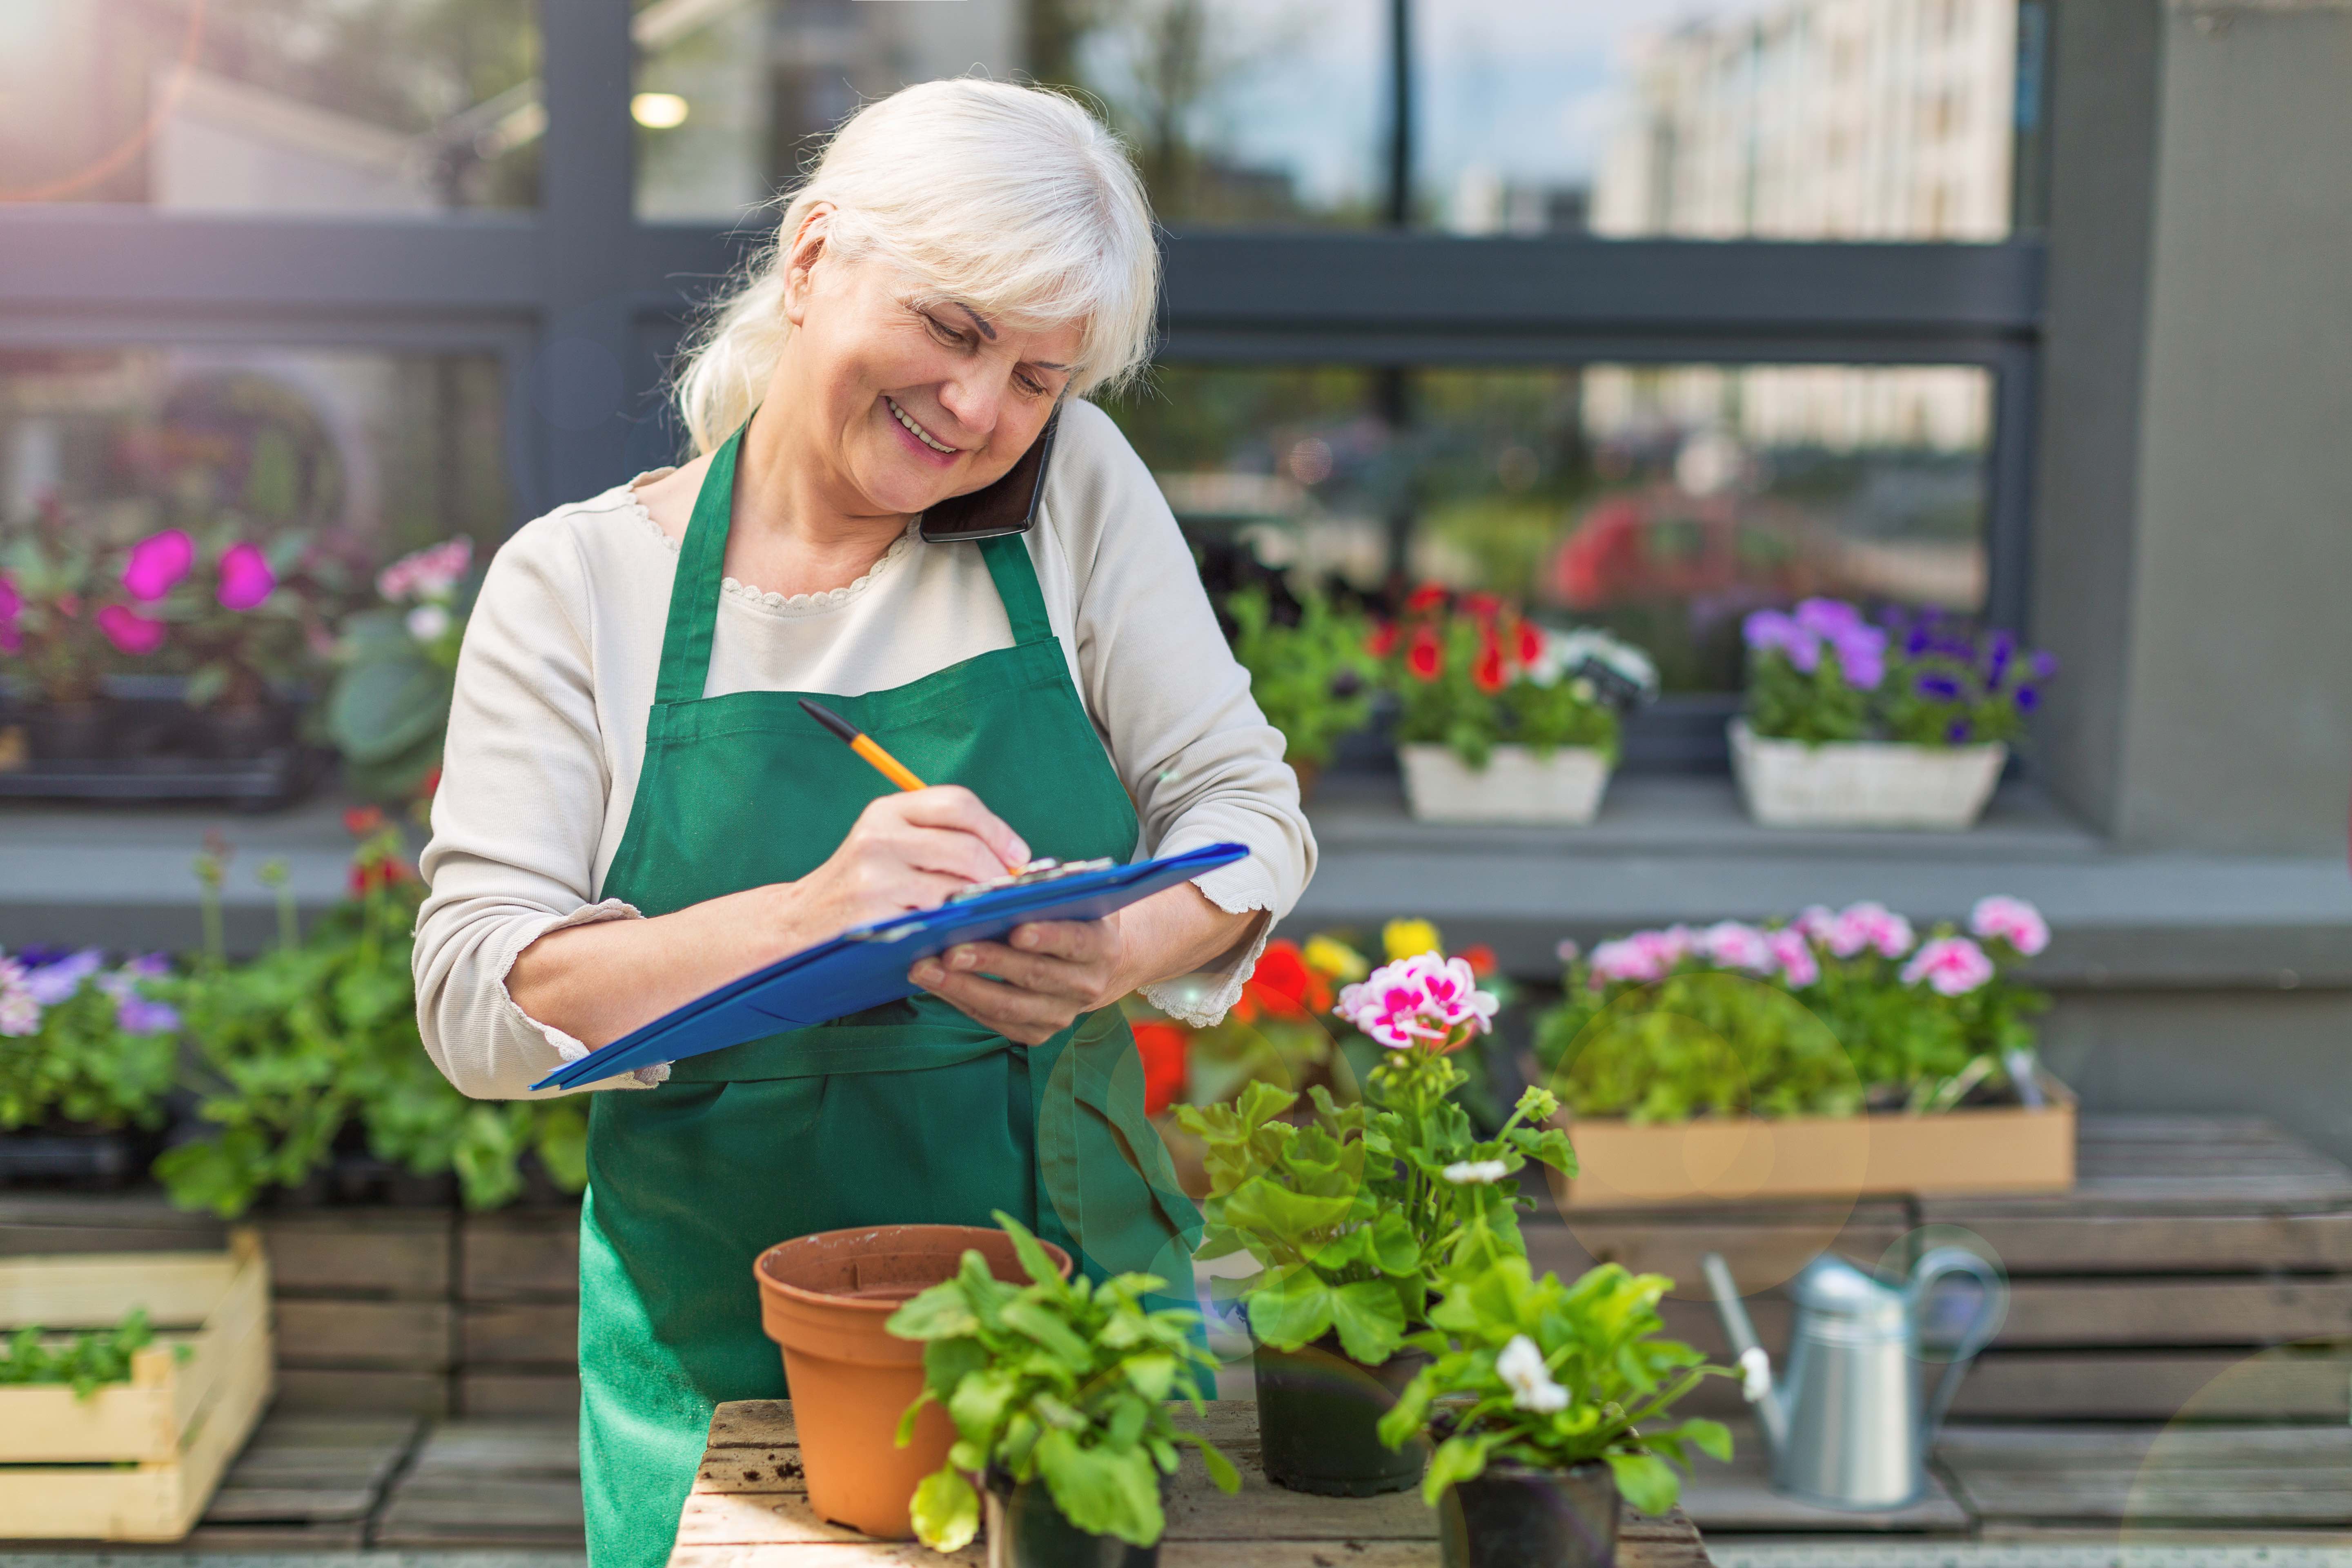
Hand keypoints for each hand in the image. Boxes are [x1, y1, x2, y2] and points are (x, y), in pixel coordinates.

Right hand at [787, 787, 1028, 941]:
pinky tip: (959, 932)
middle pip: (965, 846)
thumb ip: (939, 839)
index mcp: (887, 811)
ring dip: (980, 904)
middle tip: (1009, 893)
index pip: (958, 803)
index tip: (1019, 856)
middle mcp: (879, 836)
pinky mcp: (875, 915)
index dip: (998, 830)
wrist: (799, 926)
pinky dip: (957, 927)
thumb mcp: (889, 846)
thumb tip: (1012, 857)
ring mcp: (875, 876)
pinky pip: (937, 920)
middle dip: (998, 873)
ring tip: (984, 912)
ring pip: (956, 887)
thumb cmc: (860, 887)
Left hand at [910, 914, 1129, 1045]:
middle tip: (950, 950)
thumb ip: (1046, 892)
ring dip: (962, 987)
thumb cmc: (1068, 918)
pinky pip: (993, 1020)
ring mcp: (1061, 1015)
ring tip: (925, 969)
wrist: (1088, 965)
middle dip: (989, 962)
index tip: (1016, 930)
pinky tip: (933, 982)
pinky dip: (960, 1000)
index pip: (1076, 942)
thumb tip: (1006, 884)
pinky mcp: (1037, 1034)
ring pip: (1008, 1005)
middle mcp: (1086, 986)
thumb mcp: (1069, 900)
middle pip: (1034, 976)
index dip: (1047, 937)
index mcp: (1101, 946)